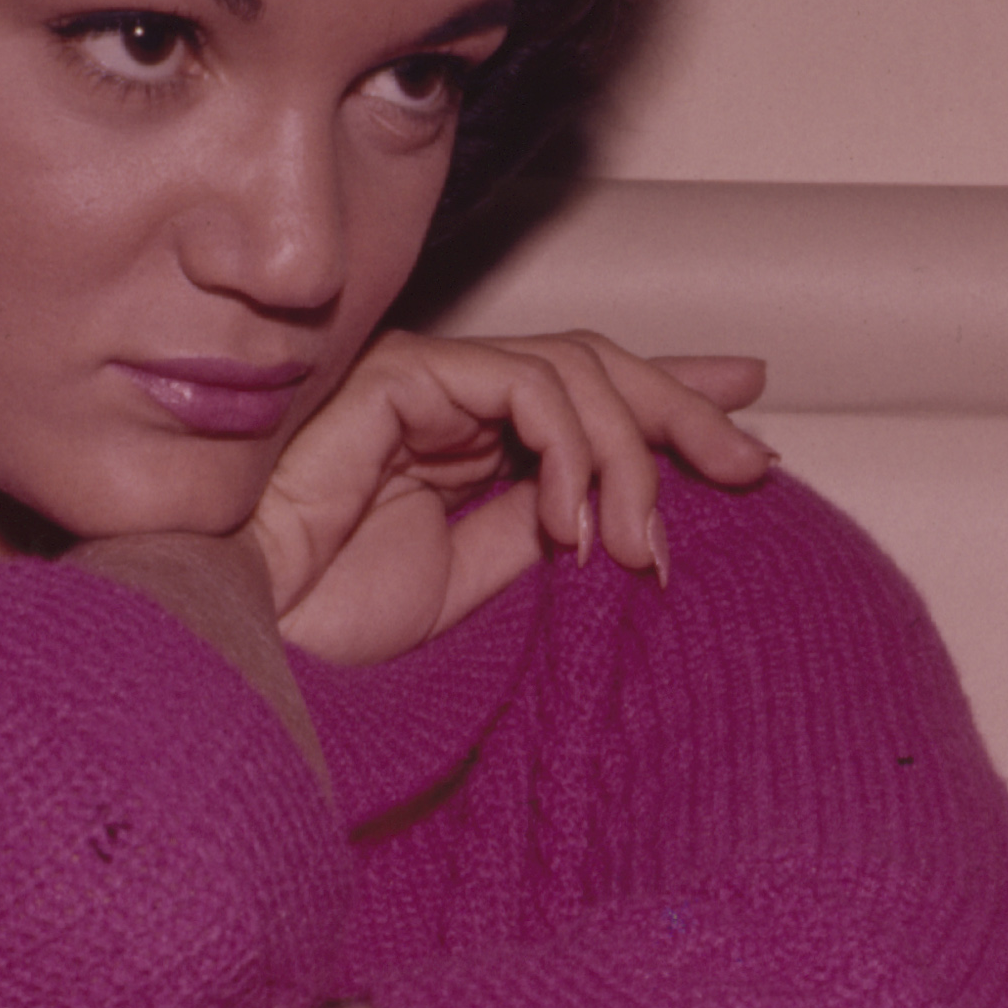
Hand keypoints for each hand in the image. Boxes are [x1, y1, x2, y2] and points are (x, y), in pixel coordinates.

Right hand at [252, 330, 771, 665]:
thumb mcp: (474, 581)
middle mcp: (450, 399)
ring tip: (640, 547)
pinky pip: (521, 384)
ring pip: (573, 371)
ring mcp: (424, 380)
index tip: (753, 433)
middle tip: (751, 463)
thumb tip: (639, 501)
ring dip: (628, 458)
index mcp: (467, 443)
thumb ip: (543, 527)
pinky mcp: (401, 373)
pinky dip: (568, 449)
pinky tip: (572, 523)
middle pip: (596, 366)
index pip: (588, 397)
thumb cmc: (328, 621)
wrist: (254, 641)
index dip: (674, 403)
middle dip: (683, 409)